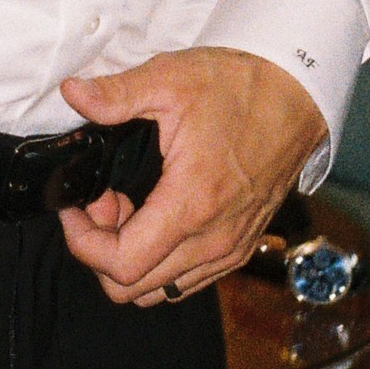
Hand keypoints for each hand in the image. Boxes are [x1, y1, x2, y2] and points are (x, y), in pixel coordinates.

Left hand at [58, 46, 327, 304]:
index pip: (121, 265)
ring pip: (159, 289)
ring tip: (127, 205)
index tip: (74, 207)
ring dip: (130, 256)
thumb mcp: (170, 79)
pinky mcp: (241, 246)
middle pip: (133, 288)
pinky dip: (159, 258)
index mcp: (192, 204)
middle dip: (101, 249)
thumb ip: (115, 94)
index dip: (82, 242)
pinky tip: (155, 212)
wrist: (296, 94)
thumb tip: (72, 93)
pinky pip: (187, 278)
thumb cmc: (239, 87)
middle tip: (102, 200)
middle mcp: (215, 239)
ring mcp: (231, 248)